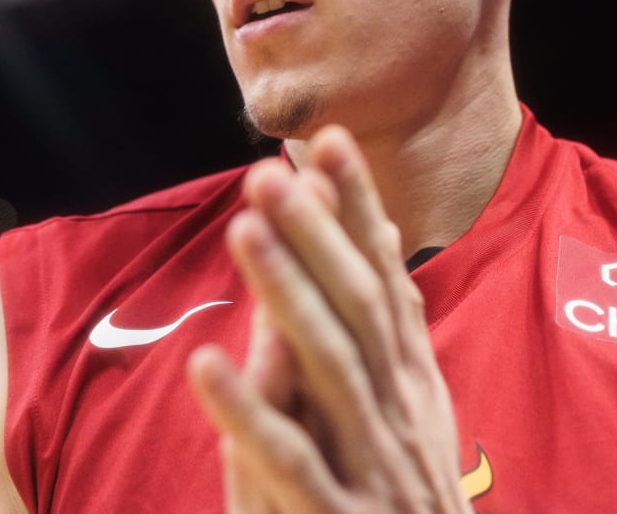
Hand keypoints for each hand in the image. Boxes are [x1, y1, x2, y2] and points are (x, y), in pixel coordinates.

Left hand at [187, 126, 470, 512]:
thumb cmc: (402, 512)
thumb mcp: (409, 417)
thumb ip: (392, 334)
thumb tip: (384, 241)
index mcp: (412, 388)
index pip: (384, 280)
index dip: (357, 211)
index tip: (327, 139)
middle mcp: (400, 417)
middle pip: (358, 310)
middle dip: (317, 234)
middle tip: (272, 168)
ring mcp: (374, 469)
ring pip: (329, 368)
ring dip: (286, 295)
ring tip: (244, 230)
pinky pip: (290, 461)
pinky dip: (248, 413)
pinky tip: (205, 366)